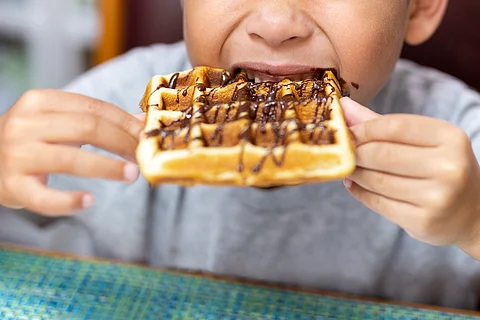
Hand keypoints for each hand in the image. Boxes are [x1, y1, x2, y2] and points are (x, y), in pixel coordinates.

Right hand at [0, 89, 144, 215]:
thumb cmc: (29, 140)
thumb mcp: (57, 121)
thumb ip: (95, 120)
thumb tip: (140, 123)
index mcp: (39, 102)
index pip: (93, 108)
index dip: (125, 122)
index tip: (148, 135)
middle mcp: (25, 125)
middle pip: (87, 129)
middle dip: (122, 142)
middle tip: (144, 155)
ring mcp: (17, 156)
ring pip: (70, 160)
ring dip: (107, 167)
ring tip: (132, 174)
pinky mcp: (12, 186)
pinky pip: (44, 198)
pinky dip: (68, 201)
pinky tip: (89, 201)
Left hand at [341, 97, 479, 252]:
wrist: (471, 213)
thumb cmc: (441, 168)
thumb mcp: (424, 141)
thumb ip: (383, 124)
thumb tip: (344, 106)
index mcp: (450, 138)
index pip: (394, 126)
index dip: (363, 128)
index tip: (347, 132)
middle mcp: (448, 167)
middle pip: (382, 154)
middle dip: (355, 152)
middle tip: (343, 152)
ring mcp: (437, 197)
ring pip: (376, 180)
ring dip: (354, 173)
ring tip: (348, 167)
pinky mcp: (422, 221)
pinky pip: (377, 202)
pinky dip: (358, 191)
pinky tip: (354, 184)